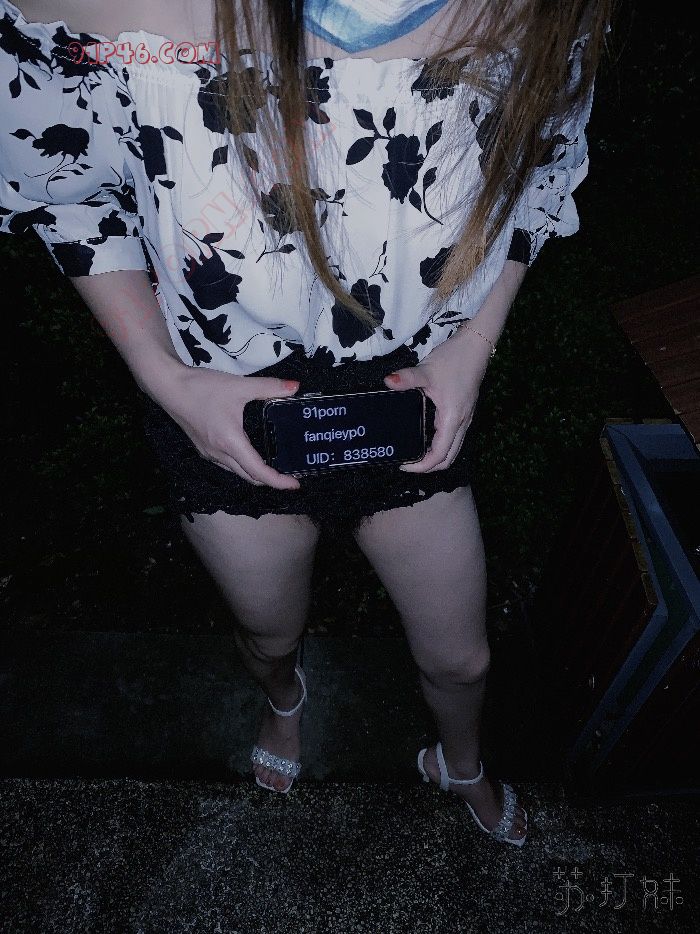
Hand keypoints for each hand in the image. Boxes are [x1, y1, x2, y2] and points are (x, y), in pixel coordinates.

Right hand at [151, 365, 301, 489]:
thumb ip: (269, 387)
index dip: (278, 481)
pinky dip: (242, 464)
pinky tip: (250, 453)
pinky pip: (226, 464)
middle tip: (289, 474)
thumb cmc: (202, 387)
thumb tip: (295, 388)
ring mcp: (208, 453)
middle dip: (270, 480)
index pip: (258, 472)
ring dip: (255, 473)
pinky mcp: (203, 448)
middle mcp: (219, 454)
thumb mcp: (239, 386)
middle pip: (248, 476)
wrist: (168, 386)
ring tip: (274, 465)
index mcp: (230, 443)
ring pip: (237, 471)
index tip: (296, 484)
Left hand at [383, 326, 492, 471]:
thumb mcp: (427, 370)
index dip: (422, 466)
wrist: (476, 345)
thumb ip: (407, 379)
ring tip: (415, 454)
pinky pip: (454, 438)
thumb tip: (388, 382)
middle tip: (408, 463)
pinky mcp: (465, 412)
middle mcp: (461, 423)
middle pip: (448, 458)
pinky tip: (426, 436)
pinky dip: (442, 445)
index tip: (404, 464)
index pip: (439, 455)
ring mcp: (465, 418)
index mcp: (452, 419)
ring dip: (436, 457)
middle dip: (429, 467)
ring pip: (453, 449)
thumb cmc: (454, 359)